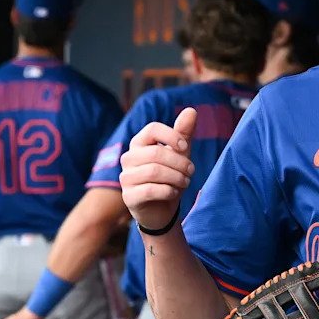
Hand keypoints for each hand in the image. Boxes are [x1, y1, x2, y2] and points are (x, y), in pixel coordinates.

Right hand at [120, 107, 196, 229]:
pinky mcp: (129, 196)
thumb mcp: (180, 153)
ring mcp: (126, 177)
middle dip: (180, 163)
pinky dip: (168, 191)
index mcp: (140, 143)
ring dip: (177, 178)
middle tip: (191, 171)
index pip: (152, 128)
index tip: (185, 147)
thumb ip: (184, 133)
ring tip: (185, 182)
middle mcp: (129, 158)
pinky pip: (150, 190)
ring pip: (154, 172)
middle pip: (156, 153)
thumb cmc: (170, 176)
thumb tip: (191, 110)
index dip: (172, 136)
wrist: (162, 209)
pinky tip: (174, 192)